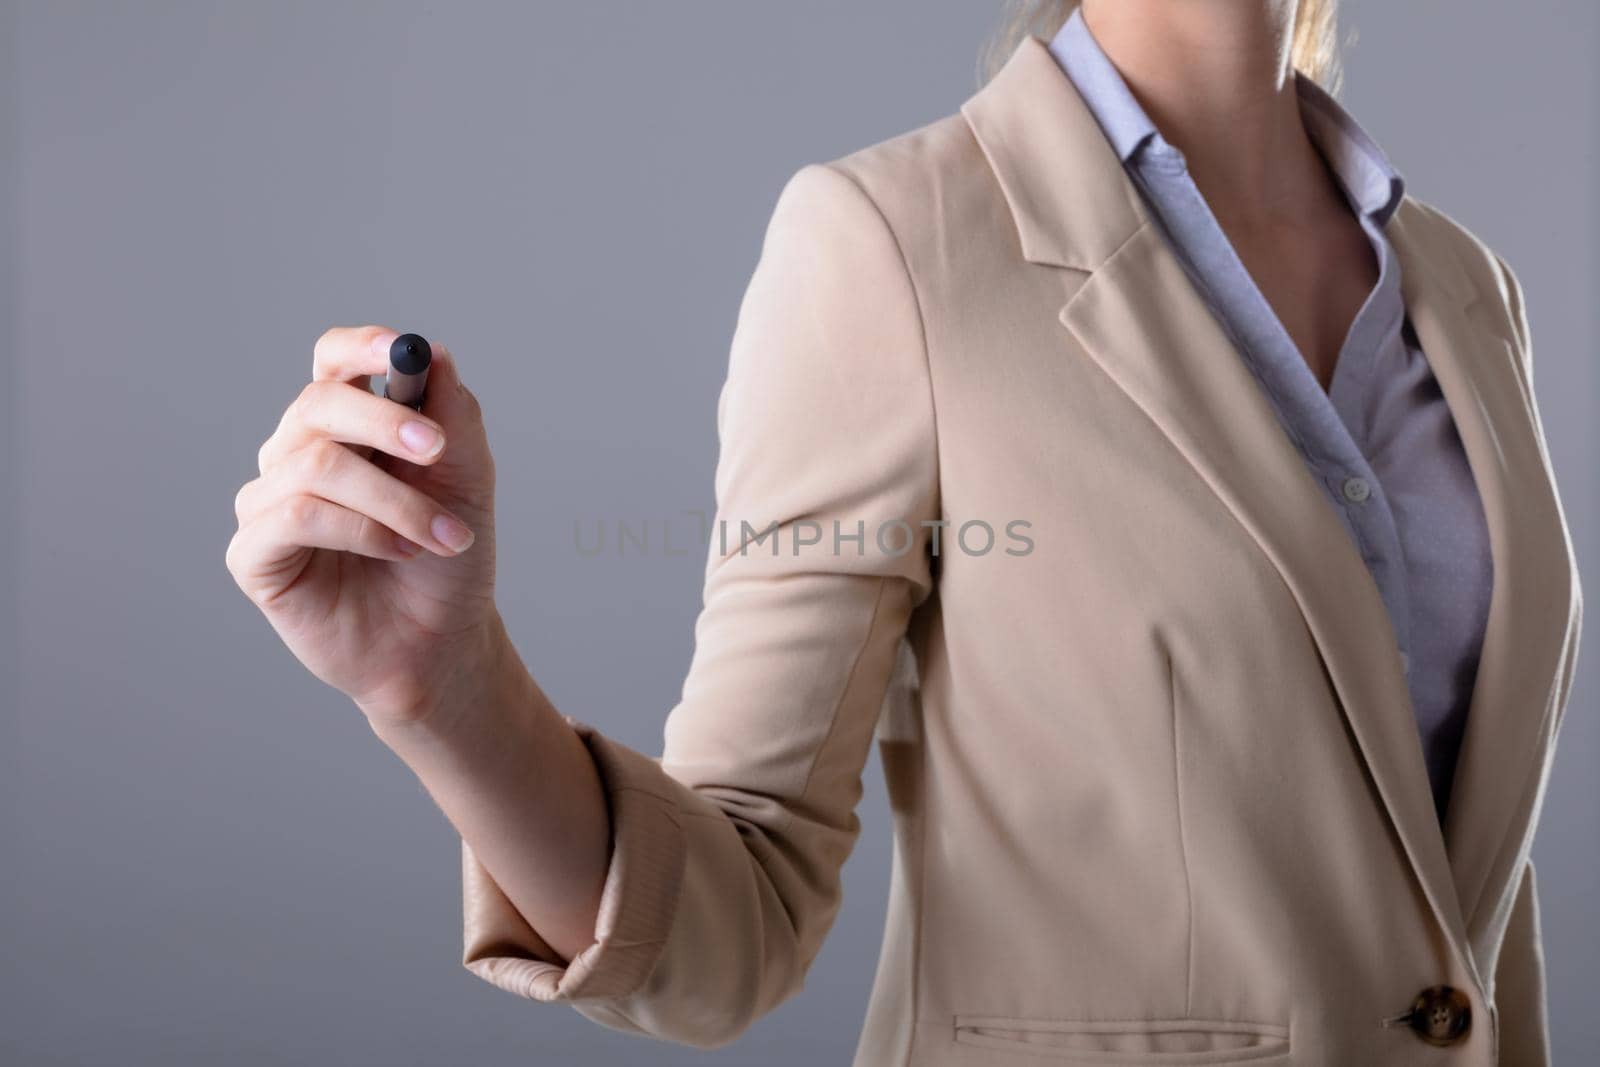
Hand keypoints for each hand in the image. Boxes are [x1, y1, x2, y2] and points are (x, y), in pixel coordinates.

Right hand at [227, 325, 500, 726]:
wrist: (440, 642)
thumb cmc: (447, 561)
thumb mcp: (466, 481)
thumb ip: (452, 416)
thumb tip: (432, 354)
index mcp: (348, 427)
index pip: (334, 362)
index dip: (360, 346)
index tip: (401, 352)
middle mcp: (299, 454)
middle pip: (319, 403)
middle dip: (385, 422)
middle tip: (438, 452)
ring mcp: (270, 502)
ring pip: (315, 464)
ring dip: (394, 500)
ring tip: (444, 536)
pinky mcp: (253, 553)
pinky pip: (294, 516)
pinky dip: (359, 530)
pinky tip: (398, 552)